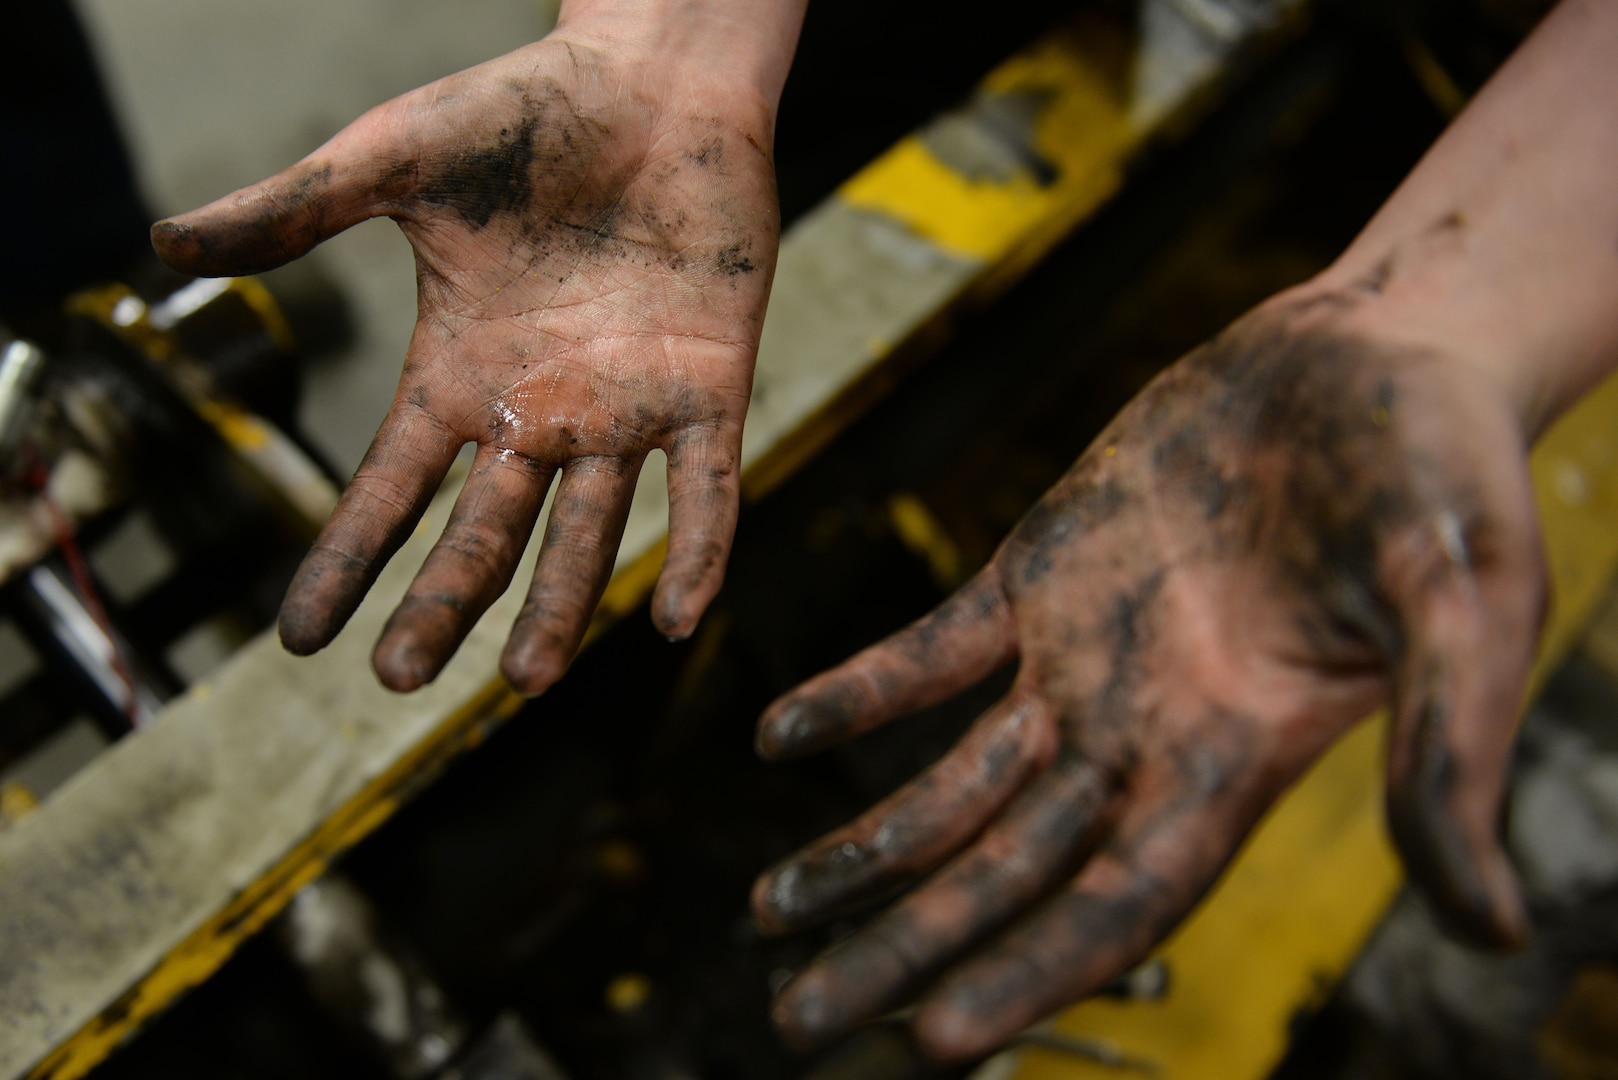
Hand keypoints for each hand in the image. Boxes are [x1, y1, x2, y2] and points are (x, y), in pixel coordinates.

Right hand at [152, 26, 779, 692]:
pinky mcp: (709, 390)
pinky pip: (706, 490)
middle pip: (481, 531)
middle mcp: (540, 410)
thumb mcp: (396, 161)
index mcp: (461, 372)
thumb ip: (296, 208)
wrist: (654, 79)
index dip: (348, 559)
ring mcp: (625, 409)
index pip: (392, 488)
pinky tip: (677, 620)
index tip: (302, 638)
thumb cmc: (526, 112)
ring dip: (559, 606)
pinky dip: (698, 553)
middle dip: (442, 605)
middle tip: (400, 681)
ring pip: (588, 531)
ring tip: (528, 682)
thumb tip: (163, 244)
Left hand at [750, 292, 1545, 1059]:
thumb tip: (1493, 931)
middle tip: (800, 1020)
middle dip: (904, 945)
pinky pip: (933, 650)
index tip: (929, 1041)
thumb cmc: (1445, 471)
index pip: (1116, 900)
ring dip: (863, 846)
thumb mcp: (1466, 601)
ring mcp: (1082, 653)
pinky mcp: (1041, 568)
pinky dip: (860, 693)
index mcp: (1238, 755)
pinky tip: (780, 736)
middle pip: (1006, 868)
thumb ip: (1451, 749)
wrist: (1376, 351)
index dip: (1026, 970)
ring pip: (954, 778)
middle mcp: (1145, 728)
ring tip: (773, 915)